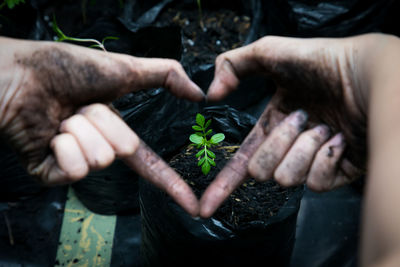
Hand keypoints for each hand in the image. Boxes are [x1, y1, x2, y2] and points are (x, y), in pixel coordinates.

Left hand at [0, 37, 203, 215]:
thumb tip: (198, 93)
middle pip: (125, 149)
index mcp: (114, 133)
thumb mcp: (124, 68)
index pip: (149, 163)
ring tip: (63, 116)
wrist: (22, 73)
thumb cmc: (67, 68)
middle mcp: (97, 150)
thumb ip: (165, 75)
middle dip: (105, 121)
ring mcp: (75, 164)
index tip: (192, 205)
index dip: (171, 183)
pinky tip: (51, 132)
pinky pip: (76, 168)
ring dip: (83, 128)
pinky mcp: (52, 175)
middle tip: (82, 106)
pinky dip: (66, 143)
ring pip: (101, 158)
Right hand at [200, 34, 373, 216]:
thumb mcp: (270, 51)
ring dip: (304, 148)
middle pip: (261, 171)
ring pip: (287, 179)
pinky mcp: (336, 174)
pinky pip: (314, 184)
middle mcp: (290, 148)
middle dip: (279, 143)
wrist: (367, 73)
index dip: (222, 185)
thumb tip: (211, 95)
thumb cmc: (321, 61)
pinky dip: (325, 158)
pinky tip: (339, 139)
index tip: (205, 208)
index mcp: (272, 127)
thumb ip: (232, 65)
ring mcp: (312, 162)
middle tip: (301, 117)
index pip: (242, 161)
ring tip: (324, 126)